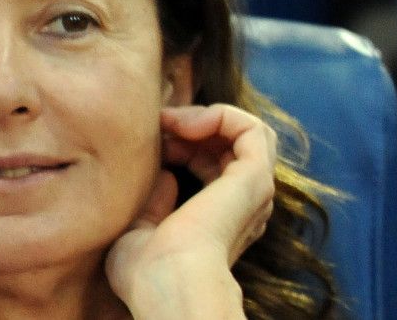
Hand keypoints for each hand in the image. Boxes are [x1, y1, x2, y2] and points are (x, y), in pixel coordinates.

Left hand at [105, 104, 276, 318]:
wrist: (167, 282)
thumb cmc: (147, 271)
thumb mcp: (140, 230)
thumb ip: (155, 202)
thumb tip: (164, 175)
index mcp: (221, 220)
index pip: (214, 167)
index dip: (183, 146)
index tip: (152, 143)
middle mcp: (244, 205)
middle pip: (230, 145)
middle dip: (193, 127)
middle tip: (160, 126)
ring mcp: (253, 190)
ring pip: (246, 133)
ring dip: (207, 117)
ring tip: (173, 122)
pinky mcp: (255, 176)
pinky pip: (252, 128)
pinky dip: (219, 114)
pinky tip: (186, 124)